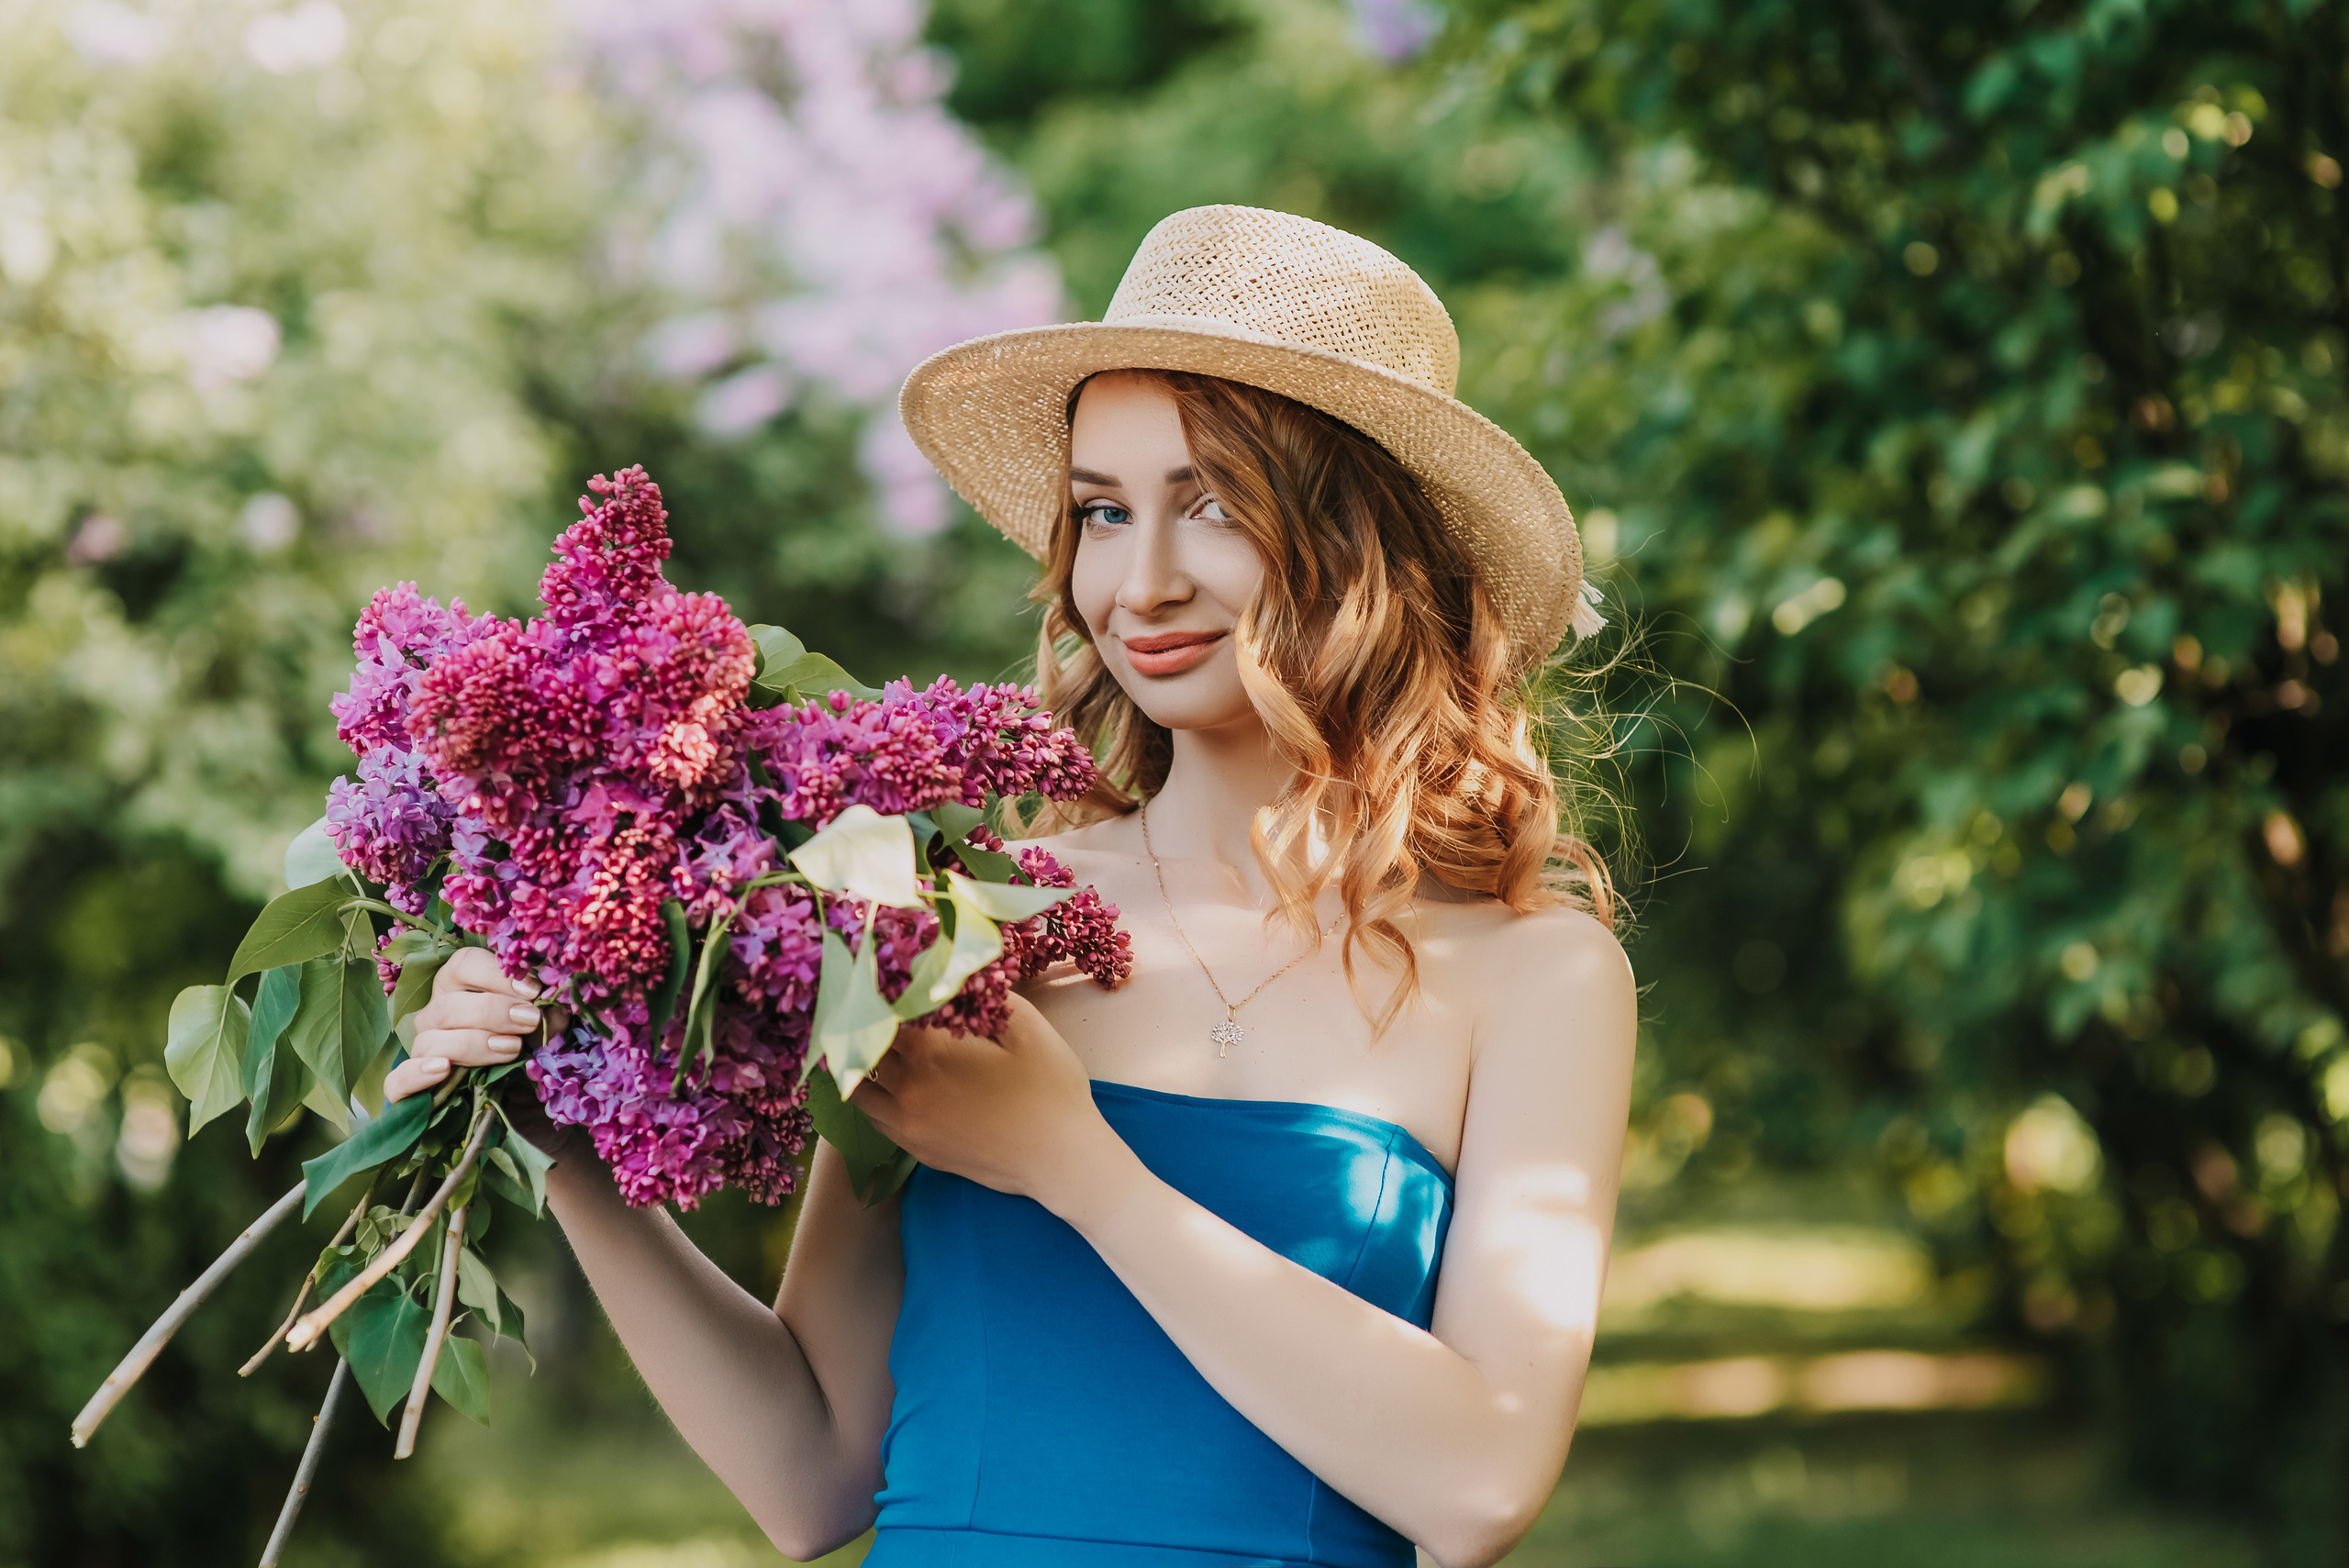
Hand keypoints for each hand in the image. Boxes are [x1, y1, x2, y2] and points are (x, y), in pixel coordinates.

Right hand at [384, 947, 547, 1104]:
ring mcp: (421, 1051)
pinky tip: (443, 1070)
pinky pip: (397, 1080)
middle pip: (449, 1005)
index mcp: (462, 988)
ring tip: (510, 1049)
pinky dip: (417, 1074)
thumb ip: (548, 1016)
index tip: (533, 991)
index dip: (497, 974)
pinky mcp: (407, 1090)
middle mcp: (436, 1015)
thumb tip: (555, 1004)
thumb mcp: (544, 1032)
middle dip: (492, 1011)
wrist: (520, 1108)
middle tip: (530, 1021)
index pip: (464, 964)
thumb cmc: (528, 1055)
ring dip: (471, 1044)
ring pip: (429, 1041)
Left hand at [849, 993, 1126, 1210]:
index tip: (885, 980)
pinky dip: (874, 1097)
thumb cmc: (1049, 1088)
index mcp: (929, 1051)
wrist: (1060, 1158)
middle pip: (864, 1050)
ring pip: (861, 1089)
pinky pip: (876, 1118)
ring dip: (862, 1065)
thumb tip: (957, 976)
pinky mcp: (917, 1150)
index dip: (880, 994)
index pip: (880, 1014)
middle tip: (873, 1009)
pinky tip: (889, 1085)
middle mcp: (906, 1088)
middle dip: (867, 1027)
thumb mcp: (1026, 1026)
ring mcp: (907, 1125)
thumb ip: (984, 996)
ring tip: (871, 1046)